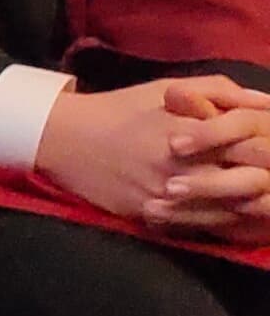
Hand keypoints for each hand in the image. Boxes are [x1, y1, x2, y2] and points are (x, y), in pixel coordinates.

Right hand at [39, 78, 269, 232]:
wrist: (65, 138)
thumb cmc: (121, 109)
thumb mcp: (169, 88)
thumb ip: (221, 91)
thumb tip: (268, 101)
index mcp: (192, 132)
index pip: (255, 148)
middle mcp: (184, 166)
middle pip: (249, 183)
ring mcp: (168, 195)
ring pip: (229, 212)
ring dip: (253, 209)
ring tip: (266, 205)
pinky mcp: (151, 215)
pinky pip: (199, 227)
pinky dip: (225, 226)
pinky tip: (239, 220)